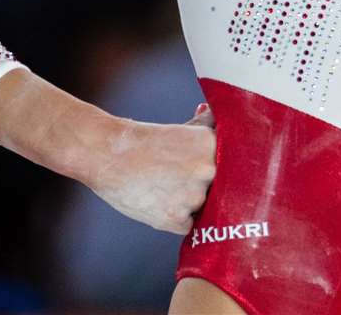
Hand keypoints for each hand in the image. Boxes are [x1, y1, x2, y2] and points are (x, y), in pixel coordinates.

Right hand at [84, 103, 216, 233]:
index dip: (223, 169)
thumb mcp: (181, 129)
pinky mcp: (176, 219)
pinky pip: (188, 224)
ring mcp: (193, 196)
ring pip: (203, 206)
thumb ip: (205, 126)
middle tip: (181, 178)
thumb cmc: (145, 141)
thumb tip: (216, 116)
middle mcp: (208, 169)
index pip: (232, 164)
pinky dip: (176, 217)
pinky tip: (159, 201)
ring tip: (165, 187)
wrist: (108, 154)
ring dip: (189, 202)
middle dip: (205, 186)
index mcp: (212, 144)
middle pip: (221, 187)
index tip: (209, 169)